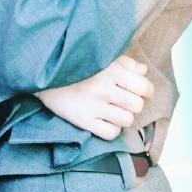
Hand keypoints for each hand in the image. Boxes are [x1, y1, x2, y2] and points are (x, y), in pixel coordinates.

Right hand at [34, 54, 153, 140]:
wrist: (45, 76)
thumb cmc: (78, 65)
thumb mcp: (103, 57)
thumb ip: (126, 63)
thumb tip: (143, 71)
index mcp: (110, 70)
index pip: (144, 87)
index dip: (146, 90)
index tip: (141, 91)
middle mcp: (103, 88)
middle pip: (137, 105)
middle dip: (134, 104)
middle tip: (125, 100)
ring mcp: (92, 106)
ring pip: (126, 120)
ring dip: (123, 116)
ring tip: (114, 109)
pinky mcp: (83, 121)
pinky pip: (111, 133)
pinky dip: (112, 128)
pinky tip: (105, 119)